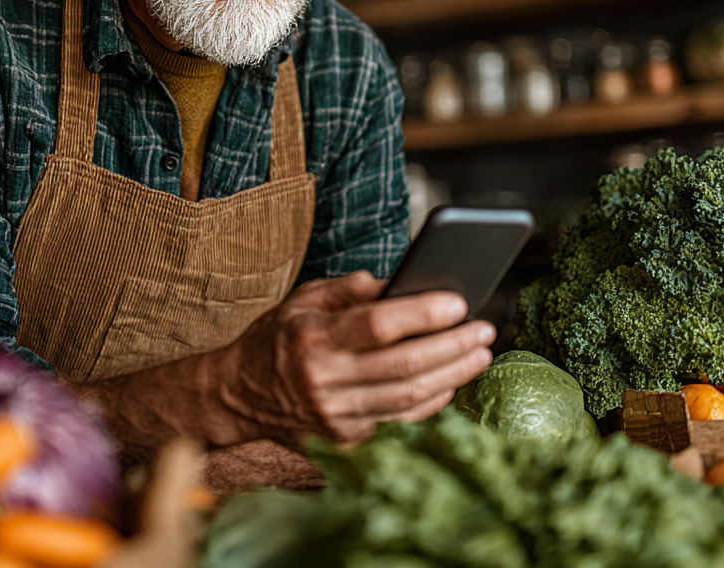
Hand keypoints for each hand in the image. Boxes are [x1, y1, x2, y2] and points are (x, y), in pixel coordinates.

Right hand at [220, 270, 495, 442]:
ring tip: (481, 353)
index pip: (378, 325)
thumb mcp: (303, 300)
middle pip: (404, 366)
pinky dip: (433, 401)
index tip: (458, 302)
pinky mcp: (346, 440)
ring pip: (409, 398)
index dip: (423, 314)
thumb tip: (403, 282)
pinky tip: (453, 381)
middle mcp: (324, 380)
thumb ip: (351, 289)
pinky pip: (401, 420)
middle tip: (485, 328)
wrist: (238, 396)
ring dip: (453, 375)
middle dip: (453, 346)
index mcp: (313, 338)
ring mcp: (336, 416)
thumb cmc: (278, 339)